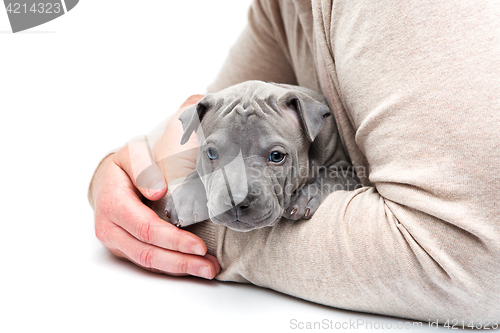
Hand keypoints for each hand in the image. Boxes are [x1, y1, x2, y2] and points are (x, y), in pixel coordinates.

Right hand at [90, 95, 219, 278]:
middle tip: (210, 267)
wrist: (108, 179)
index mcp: (112, 203)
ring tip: (208, 270)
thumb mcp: (133, 154)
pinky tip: (194, 266)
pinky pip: (149, 263)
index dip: (173, 240)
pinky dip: (173, 266)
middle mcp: (110, 228)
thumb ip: (143, 168)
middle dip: (181, 262)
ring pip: (148, 263)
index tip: (199, 246)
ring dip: (180, 269)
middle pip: (147, 253)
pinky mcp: (126, 250)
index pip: (145, 228)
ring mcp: (116, 243)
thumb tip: (157, 190)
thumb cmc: (126, 166)